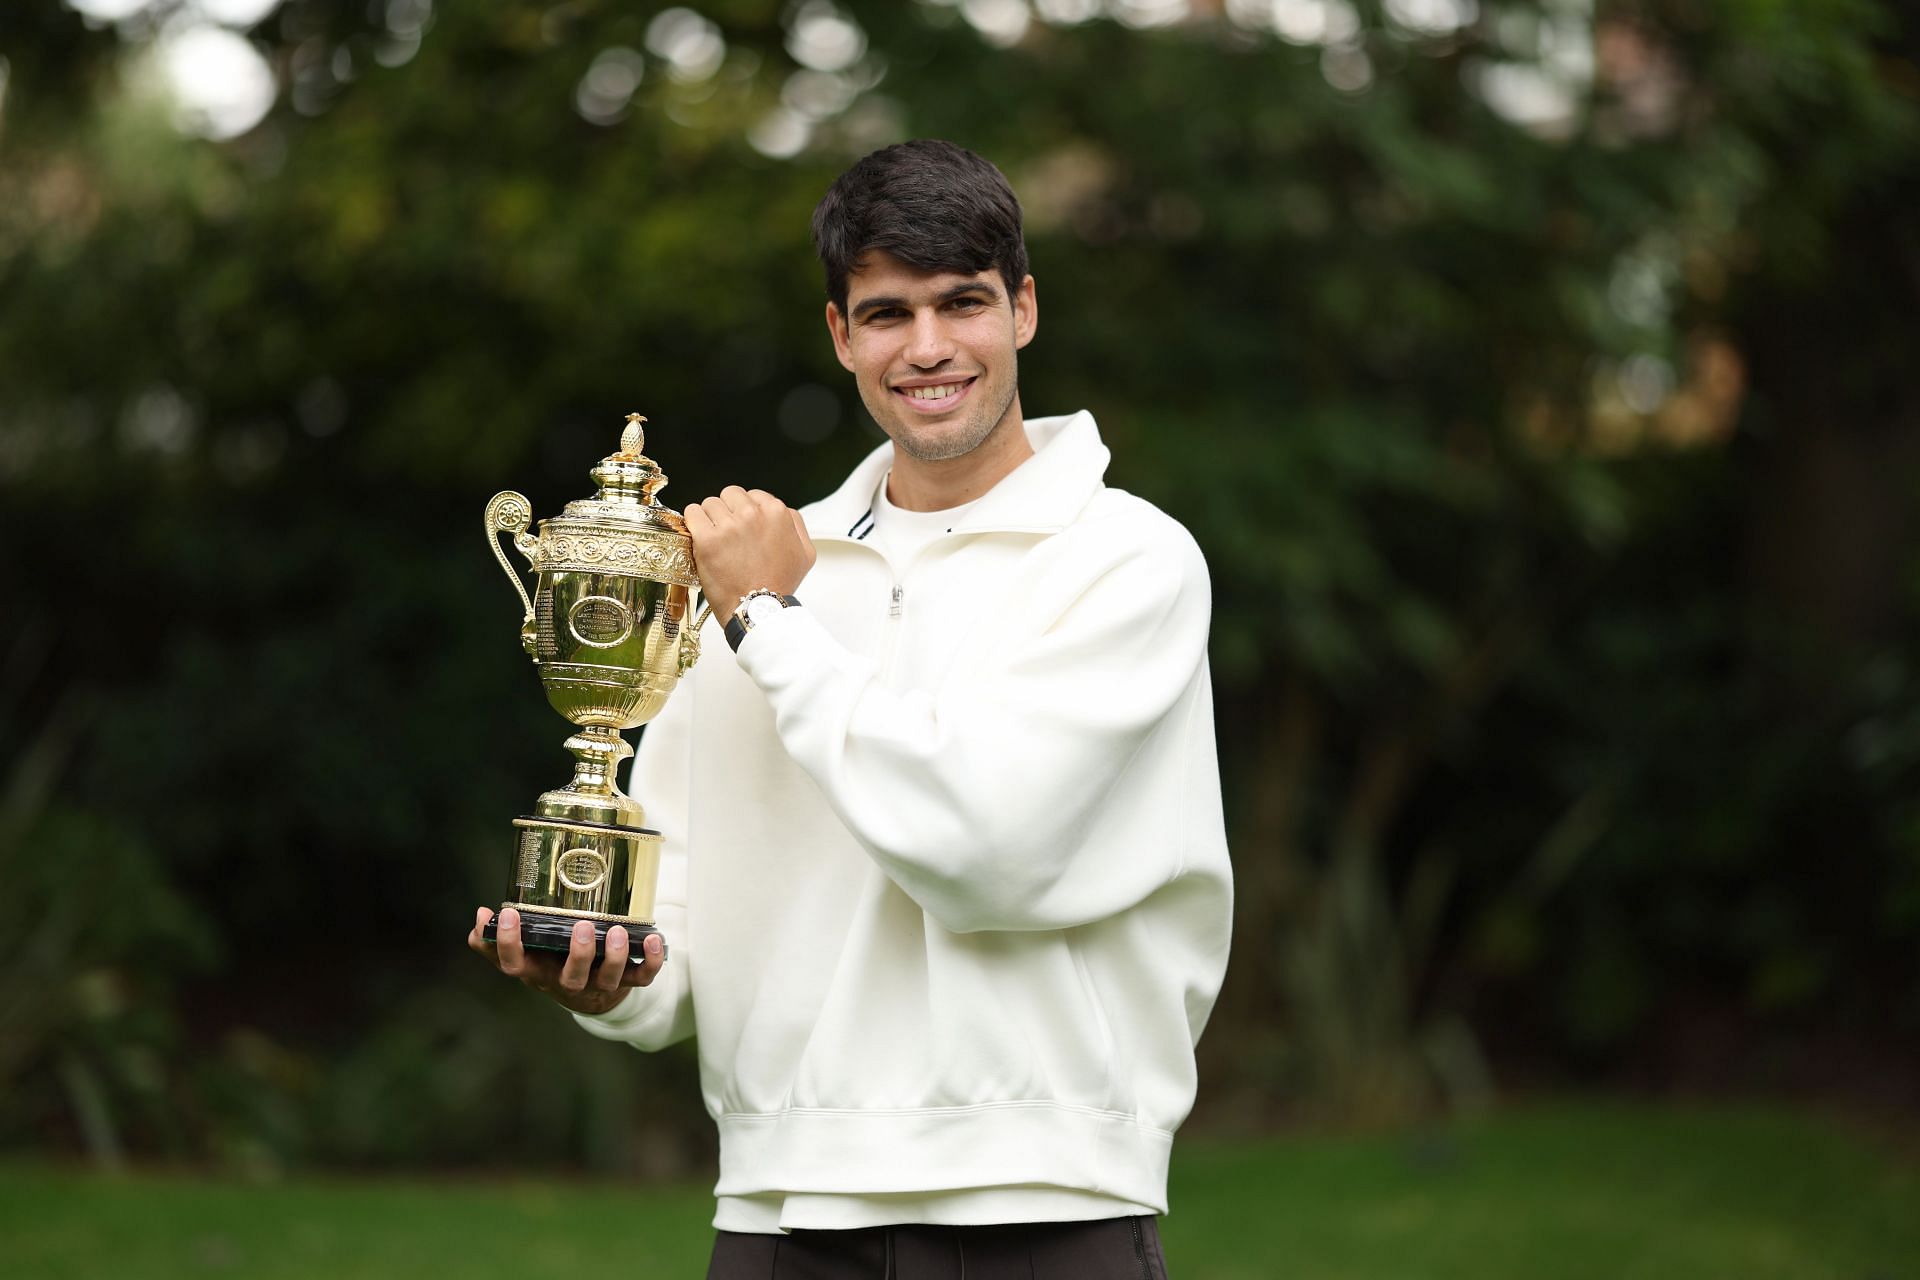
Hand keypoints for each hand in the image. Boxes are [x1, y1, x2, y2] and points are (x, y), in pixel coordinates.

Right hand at [468, 906, 663, 1015]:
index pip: (514, 965)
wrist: (588, 994)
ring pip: (607, 979)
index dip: (508, 943)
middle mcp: (566, 982)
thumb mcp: (524, 954)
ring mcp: (597, 985)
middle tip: (580, 926)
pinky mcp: (626, 983)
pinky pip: (642, 978)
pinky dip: (651, 961)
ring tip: (616, 931)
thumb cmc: (551, 963)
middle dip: (577, 954)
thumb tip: (481, 917)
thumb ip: (498, 940)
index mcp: (536, 972)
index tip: (506, 913)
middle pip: (570, 978)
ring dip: (614, 956)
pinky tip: (654, 939)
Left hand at [683, 486, 815, 621]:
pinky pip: (691, 513)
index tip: (744, 529)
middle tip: (729, 535)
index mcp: (777, 513)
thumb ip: (795, 524)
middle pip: (730, 495)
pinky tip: (700, 537)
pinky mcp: (707, 539)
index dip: (746, 513)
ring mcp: (729, 526)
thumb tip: (783, 510)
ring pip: (710, 503)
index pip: (752, 495)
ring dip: (710, 519)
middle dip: (728, 512)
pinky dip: (693, 522)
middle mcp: (753, 515)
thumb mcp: (805, 552)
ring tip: (716, 541)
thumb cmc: (780, 584)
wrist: (759, 610)